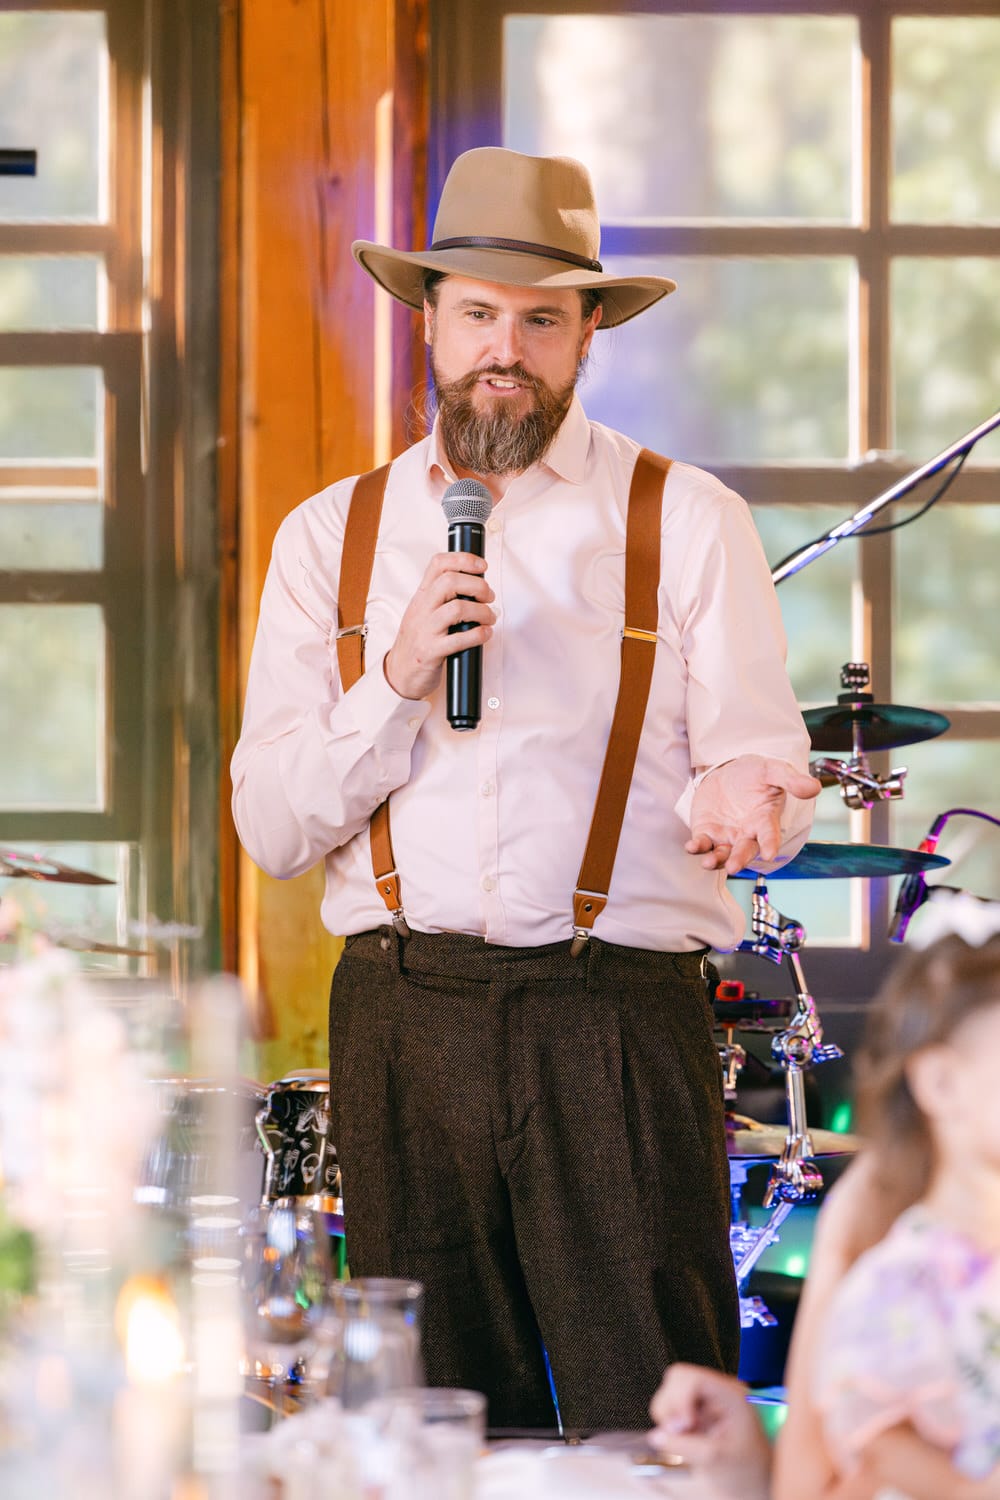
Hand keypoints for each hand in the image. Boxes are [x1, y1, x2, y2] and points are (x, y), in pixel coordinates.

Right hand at [384, 551, 494, 700]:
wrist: (399, 673)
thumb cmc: (417, 641)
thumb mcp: (424, 611)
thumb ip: (443, 597)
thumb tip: (475, 585)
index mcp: (421, 596)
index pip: (438, 564)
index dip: (463, 559)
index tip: (482, 566)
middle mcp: (422, 609)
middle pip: (450, 582)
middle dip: (477, 586)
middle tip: (488, 597)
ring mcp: (425, 630)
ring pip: (457, 609)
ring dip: (482, 612)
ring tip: (489, 617)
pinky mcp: (431, 652)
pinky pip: (459, 639)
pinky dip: (478, 635)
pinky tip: (485, 634)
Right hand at [648, 1364, 770, 1499]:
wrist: (753, 1482)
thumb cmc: (748, 1471)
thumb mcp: (718, 1459)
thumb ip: (686, 1446)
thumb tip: (657, 1436)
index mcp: (730, 1394)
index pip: (693, 1379)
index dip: (680, 1400)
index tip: (684, 1425)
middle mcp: (716, 1391)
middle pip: (677, 1379)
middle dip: (671, 1408)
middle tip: (682, 1433)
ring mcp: (704, 1400)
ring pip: (669, 1391)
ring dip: (669, 1417)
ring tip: (687, 1437)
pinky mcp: (694, 1411)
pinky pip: (670, 1408)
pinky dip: (670, 1424)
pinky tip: (686, 1437)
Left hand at [686, 754, 820, 874]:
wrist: (728, 772)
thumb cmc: (755, 774)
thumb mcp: (772, 771)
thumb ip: (790, 780)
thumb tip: (814, 787)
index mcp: (765, 820)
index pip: (770, 835)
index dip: (770, 844)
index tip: (770, 854)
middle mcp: (746, 833)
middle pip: (744, 851)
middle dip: (739, 859)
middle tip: (734, 866)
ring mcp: (726, 836)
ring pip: (722, 854)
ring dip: (716, 860)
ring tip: (709, 862)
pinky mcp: (706, 832)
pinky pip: (702, 844)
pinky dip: (697, 847)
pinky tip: (692, 847)